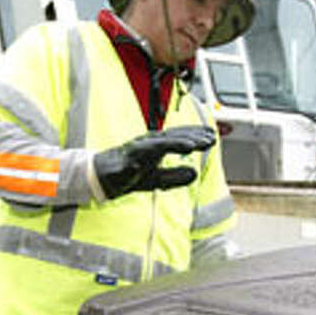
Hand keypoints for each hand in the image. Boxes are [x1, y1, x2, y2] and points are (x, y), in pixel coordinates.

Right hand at [93, 126, 214, 198]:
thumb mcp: (157, 180)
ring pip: (170, 138)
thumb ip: (176, 177)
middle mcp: (151, 141)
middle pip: (177, 134)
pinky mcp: (136, 151)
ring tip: (204, 141)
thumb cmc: (128, 175)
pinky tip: (188, 146)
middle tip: (213, 136)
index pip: (179, 137)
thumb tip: (194, 174)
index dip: (196, 136)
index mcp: (156, 145)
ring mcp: (143, 144)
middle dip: (196, 135)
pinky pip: (158, 146)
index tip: (212, 137)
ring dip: (188, 139)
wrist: (102, 179)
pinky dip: (174, 145)